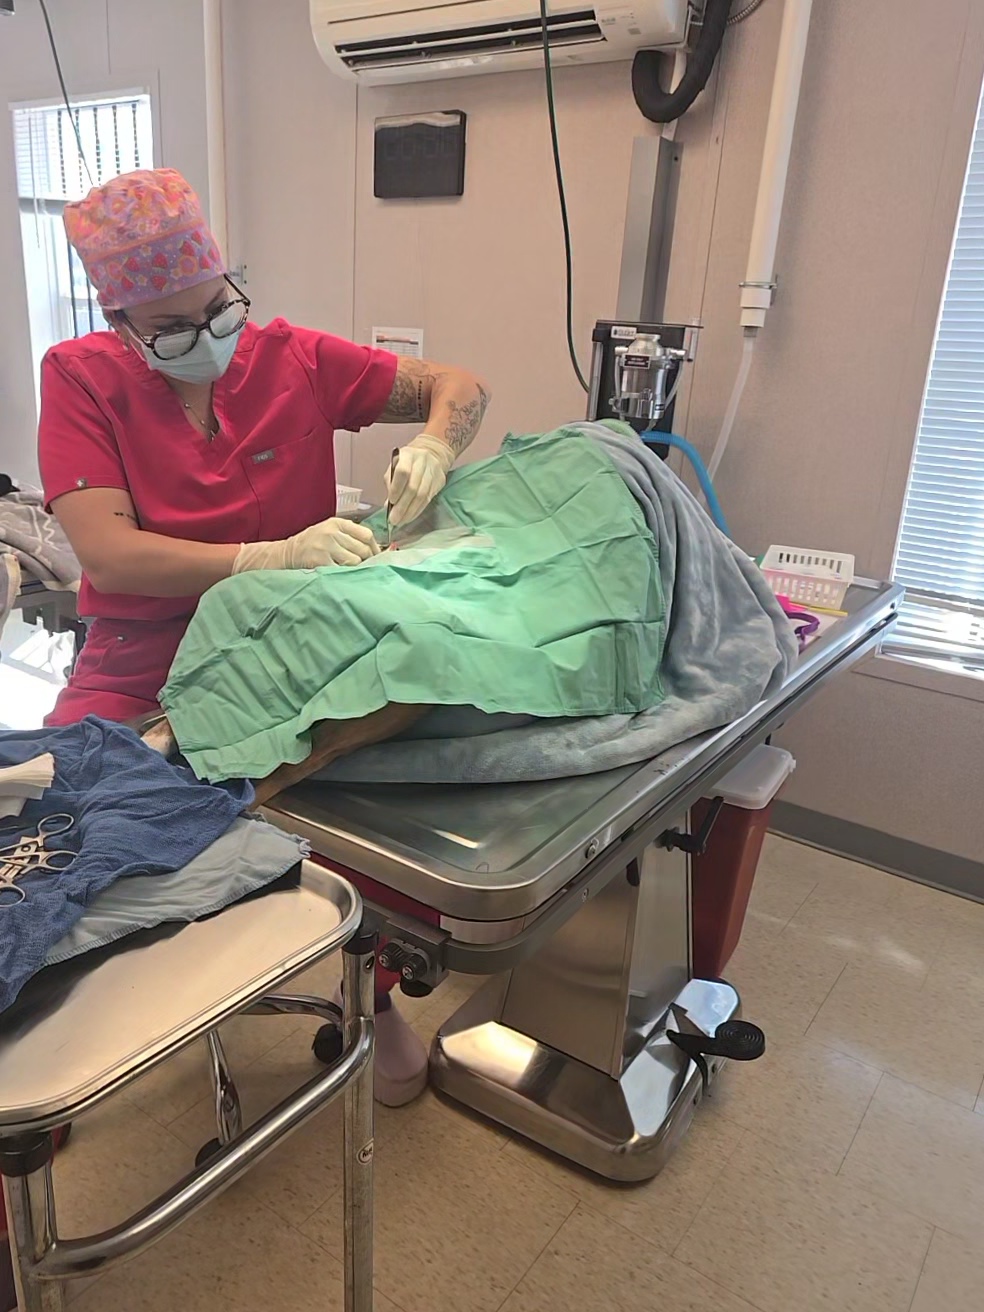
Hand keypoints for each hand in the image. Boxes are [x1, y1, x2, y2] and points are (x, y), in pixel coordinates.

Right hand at [232, 517, 379, 572]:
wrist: (285, 553)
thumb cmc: (312, 545)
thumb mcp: (329, 532)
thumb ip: (350, 537)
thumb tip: (377, 550)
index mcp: (337, 523)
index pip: (366, 534)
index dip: (375, 549)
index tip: (376, 558)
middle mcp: (332, 532)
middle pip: (363, 550)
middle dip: (367, 562)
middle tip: (366, 569)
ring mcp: (325, 547)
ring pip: (355, 561)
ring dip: (356, 570)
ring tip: (352, 573)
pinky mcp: (319, 561)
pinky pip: (342, 571)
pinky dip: (345, 576)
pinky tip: (343, 578)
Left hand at [385, 434, 454, 526]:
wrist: (432, 454)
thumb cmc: (407, 463)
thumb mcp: (395, 467)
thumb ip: (391, 484)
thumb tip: (388, 506)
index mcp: (408, 455)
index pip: (403, 472)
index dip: (397, 488)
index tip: (391, 502)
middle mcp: (422, 462)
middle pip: (414, 487)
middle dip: (403, 506)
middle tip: (394, 520)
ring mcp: (433, 471)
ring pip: (422, 495)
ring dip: (411, 511)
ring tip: (401, 521)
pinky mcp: (440, 481)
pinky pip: (428, 499)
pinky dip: (418, 510)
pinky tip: (410, 516)